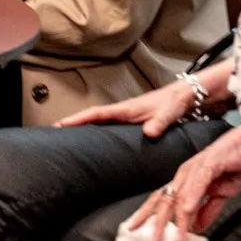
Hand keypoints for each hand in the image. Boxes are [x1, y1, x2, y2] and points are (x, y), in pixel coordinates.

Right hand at [58, 79, 197, 137]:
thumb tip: (148, 133)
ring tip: (65, 141)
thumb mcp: (170, 112)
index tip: (61, 125)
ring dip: (82, 129)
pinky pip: (107, 128)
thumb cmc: (177, 102)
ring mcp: (126, 118)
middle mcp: (123, 113)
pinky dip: (95, 132)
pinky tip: (91, 143)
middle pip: (91, 119)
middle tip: (52, 134)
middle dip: (72, 125)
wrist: (188, 97)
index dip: (78, 119)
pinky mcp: (131, 124)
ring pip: (98, 123)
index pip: (97, 114)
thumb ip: (160, 122)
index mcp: (127, 109)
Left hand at [128, 122, 240, 240]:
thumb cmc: (236, 163)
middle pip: (165, 200)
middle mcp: (185, 174)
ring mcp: (195, 169)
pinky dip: (191, 199)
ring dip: (176, 218)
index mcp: (186, 180)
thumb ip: (208, 210)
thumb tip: (196, 228)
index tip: (136, 228)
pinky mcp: (209, 164)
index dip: (148, 215)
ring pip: (180, 196)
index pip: (162, 200)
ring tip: (175, 236)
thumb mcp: (221, 194)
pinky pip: (197, 184)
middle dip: (156, 223)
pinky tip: (186, 212)